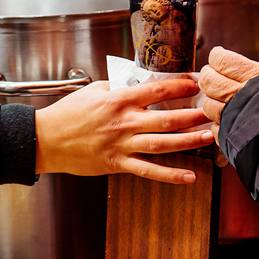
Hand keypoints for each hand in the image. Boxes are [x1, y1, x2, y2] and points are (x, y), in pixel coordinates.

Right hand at [34, 77, 213, 183]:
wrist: (46, 139)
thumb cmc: (69, 113)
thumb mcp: (95, 90)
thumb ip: (120, 87)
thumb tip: (142, 83)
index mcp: (119, 100)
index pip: (157, 90)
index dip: (181, 85)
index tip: (198, 82)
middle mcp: (123, 122)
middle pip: (166, 119)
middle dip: (193, 115)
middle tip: (212, 111)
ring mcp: (121, 145)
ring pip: (162, 144)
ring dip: (188, 141)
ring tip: (208, 137)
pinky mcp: (117, 164)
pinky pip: (148, 171)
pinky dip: (170, 175)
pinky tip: (190, 176)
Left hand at [199, 46, 258, 137]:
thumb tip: (252, 69)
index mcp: (253, 76)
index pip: (221, 59)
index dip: (217, 58)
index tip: (219, 59)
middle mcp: (239, 94)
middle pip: (208, 80)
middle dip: (209, 77)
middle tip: (215, 78)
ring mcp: (232, 117)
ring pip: (207, 105)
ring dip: (213, 103)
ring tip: (225, 103)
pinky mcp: (230, 138)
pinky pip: (215, 128)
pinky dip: (221, 126)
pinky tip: (233, 124)